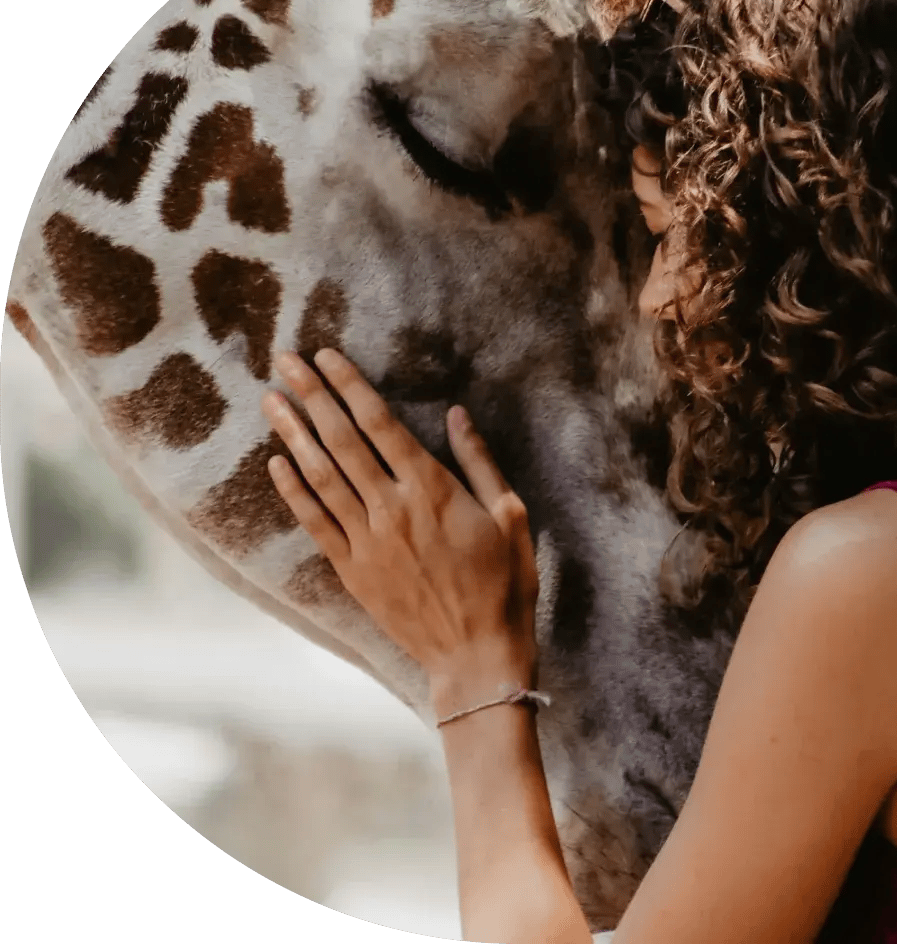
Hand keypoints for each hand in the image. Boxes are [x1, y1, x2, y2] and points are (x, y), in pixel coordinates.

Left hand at [261, 349, 538, 713]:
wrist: (476, 655)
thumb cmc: (504, 584)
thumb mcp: (511, 515)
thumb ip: (479, 461)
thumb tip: (456, 414)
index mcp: (432, 489)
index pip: (381, 423)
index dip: (350, 385)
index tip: (326, 356)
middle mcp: (392, 508)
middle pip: (342, 440)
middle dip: (311, 396)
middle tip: (284, 361)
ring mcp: (368, 541)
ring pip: (321, 476)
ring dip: (292, 434)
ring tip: (270, 400)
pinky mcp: (353, 570)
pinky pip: (315, 522)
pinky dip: (293, 491)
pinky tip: (276, 463)